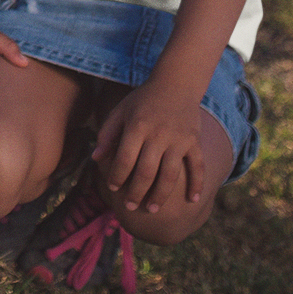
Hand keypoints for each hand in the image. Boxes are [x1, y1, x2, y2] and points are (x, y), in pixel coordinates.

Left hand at [92, 78, 207, 214]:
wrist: (176, 83)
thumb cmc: (143, 100)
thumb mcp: (121, 111)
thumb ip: (107, 133)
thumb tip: (94, 158)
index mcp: (137, 126)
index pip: (125, 158)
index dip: (117, 176)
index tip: (112, 188)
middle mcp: (158, 134)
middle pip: (146, 171)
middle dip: (136, 193)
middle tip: (130, 207)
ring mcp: (179, 139)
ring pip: (170, 175)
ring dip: (161, 195)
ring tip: (152, 209)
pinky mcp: (194, 141)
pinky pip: (198, 166)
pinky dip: (197, 184)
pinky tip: (192, 200)